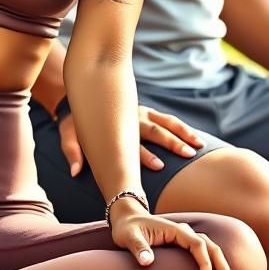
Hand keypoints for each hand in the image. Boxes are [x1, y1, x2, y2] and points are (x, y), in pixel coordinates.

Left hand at [58, 105, 204, 175]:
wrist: (78, 97)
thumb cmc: (75, 122)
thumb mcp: (68, 134)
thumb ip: (72, 151)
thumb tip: (75, 172)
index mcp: (113, 127)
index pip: (132, 144)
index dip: (145, 156)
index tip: (159, 166)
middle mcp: (130, 119)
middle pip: (154, 131)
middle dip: (172, 143)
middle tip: (189, 154)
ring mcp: (139, 113)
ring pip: (165, 122)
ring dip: (182, 133)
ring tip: (200, 145)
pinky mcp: (145, 111)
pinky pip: (166, 119)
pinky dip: (182, 128)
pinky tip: (196, 138)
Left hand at [108, 198, 233, 269]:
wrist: (127, 220)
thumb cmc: (127, 228)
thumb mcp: (128, 236)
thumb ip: (138, 247)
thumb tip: (147, 261)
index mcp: (175, 231)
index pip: (198, 245)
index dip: (205, 263)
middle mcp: (185, 235)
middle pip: (213, 249)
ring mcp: (186, 242)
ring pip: (212, 255)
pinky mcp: (184, 251)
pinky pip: (204, 261)